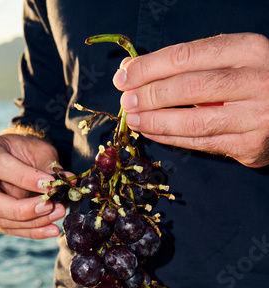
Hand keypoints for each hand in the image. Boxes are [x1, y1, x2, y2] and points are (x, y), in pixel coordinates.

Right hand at [0, 132, 69, 238]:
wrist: (14, 158)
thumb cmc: (25, 150)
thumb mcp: (38, 150)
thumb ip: (50, 166)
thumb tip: (68, 182)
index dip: (25, 177)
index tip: (51, 185)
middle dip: (22, 209)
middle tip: (49, 206)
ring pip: (1, 219)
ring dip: (32, 222)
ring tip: (58, 214)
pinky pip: (10, 229)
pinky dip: (33, 231)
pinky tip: (52, 229)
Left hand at [113, 33, 268, 167]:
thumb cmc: (250, 81)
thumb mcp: (229, 61)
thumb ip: (188, 65)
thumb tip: (132, 73)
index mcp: (249, 49)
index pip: (188, 55)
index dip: (150, 67)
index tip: (124, 77)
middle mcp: (256, 80)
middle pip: (190, 87)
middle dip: (150, 94)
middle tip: (126, 100)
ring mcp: (256, 116)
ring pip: (194, 121)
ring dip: (156, 121)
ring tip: (133, 119)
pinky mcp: (250, 146)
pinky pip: (202, 143)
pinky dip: (171, 139)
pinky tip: (153, 133)